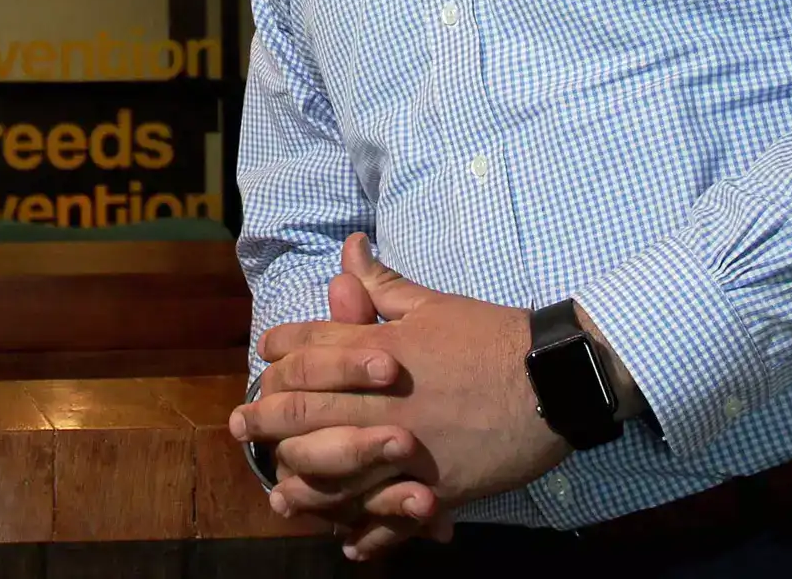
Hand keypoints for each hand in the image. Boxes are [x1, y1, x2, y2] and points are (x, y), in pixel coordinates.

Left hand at [231, 235, 569, 558]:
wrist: (551, 379)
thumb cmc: (492, 336)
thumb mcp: (433, 305)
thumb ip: (383, 286)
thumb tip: (349, 249)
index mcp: (379, 350)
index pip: (309, 349)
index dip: (278, 353)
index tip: (264, 360)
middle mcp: (382, 398)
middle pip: (304, 408)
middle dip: (265, 418)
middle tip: (239, 426)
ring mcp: (406, 445)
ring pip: (334, 466)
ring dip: (300, 479)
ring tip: (279, 492)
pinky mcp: (435, 485)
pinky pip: (388, 514)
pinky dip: (366, 531)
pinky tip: (347, 541)